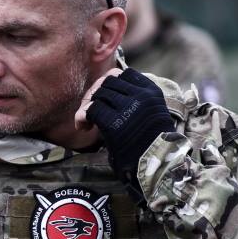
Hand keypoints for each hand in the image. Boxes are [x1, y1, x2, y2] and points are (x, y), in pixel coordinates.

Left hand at [76, 68, 174, 188]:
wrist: (155, 165)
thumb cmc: (149, 141)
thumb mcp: (150, 112)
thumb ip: (135, 98)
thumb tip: (105, 82)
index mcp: (152, 92)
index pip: (124, 73)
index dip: (109, 83)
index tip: (104, 97)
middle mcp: (142, 96)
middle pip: (107, 82)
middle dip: (95, 94)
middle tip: (91, 111)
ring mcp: (129, 108)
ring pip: (98, 95)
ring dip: (87, 106)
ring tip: (88, 121)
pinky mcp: (115, 123)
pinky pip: (90, 110)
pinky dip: (81, 118)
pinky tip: (84, 128)